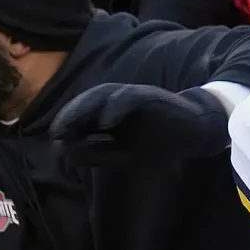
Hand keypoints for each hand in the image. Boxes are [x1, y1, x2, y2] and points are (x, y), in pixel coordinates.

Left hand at [50, 83, 230, 166]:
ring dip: (84, 110)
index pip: (80, 114)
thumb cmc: (159, 143)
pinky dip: (115, 108)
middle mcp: (115, 101)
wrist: (193, 132)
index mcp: (107, 112)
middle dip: (70, 117)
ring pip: (100, 96)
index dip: (66, 125)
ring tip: (72, 126)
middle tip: (57, 133)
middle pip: (85, 102)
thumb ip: (96, 153)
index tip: (56, 141)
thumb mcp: (123, 154)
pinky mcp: (147, 95)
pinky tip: (105, 123)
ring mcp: (131, 96)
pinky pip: (127, 98)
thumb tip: (66, 154)